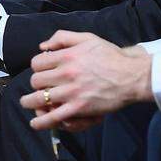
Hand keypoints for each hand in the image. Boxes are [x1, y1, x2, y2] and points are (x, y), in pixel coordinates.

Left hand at [18, 31, 152, 130]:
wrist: (132, 76)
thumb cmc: (111, 56)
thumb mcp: (88, 38)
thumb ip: (63, 37)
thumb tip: (42, 46)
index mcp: (67, 56)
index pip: (37, 63)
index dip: (37, 67)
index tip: (42, 71)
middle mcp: (66, 73)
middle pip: (36, 81)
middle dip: (35, 84)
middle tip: (39, 87)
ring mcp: (71, 92)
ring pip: (39, 99)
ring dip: (30, 102)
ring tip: (28, 103)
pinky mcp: (78, 108)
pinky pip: (53, 117)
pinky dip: (41, 122)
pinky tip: (35, 123)